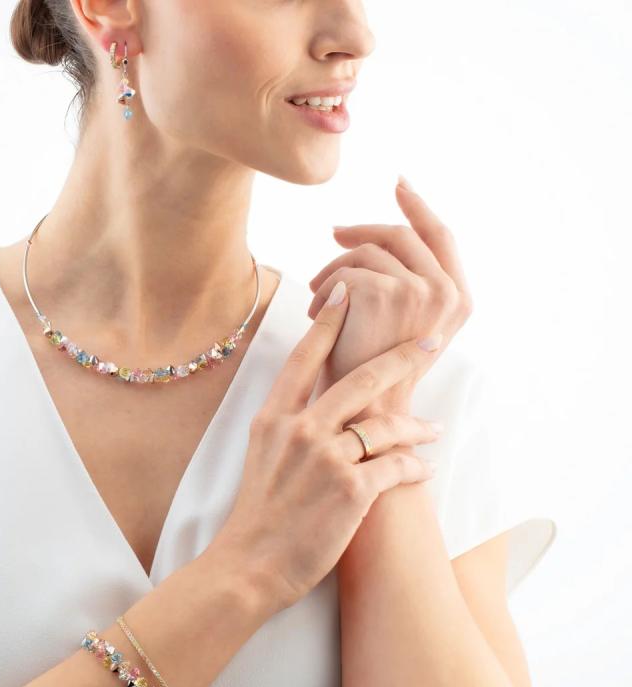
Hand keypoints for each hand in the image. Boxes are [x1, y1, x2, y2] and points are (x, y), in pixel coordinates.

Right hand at [208, 281, 443, 617]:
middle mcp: (299, 430)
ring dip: (417, 427)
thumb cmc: (258, 518)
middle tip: (429, 340)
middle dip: (401, 357)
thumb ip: (287, 426)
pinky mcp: (351, 489)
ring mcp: (325, 458)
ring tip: (434, 429)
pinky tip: (423, 472)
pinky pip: (397, 468)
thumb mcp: (260, 459)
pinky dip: (415, 469)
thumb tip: (316, 405)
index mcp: (273, 419)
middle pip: (360, 379)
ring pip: (386, 426)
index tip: (346, 290)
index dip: (327, 323)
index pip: (303, 359)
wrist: (250, 565)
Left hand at [306, 177, 473, 415]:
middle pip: (400, 234)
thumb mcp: (401, 326)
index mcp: (459, 299)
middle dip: (362, 230)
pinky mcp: (391, 292)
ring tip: (317, 301)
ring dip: (333, 272)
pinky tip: (316, 316)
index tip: (398, 184)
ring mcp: (423, 290)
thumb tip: (377, 237)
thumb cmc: (372, 376)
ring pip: (367, 251)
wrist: (362, 412)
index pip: (440, 235)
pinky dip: (323, 290)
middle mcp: (449, 291)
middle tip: (333, 232)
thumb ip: (406, 284)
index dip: (417, 206)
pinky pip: (347, 270)